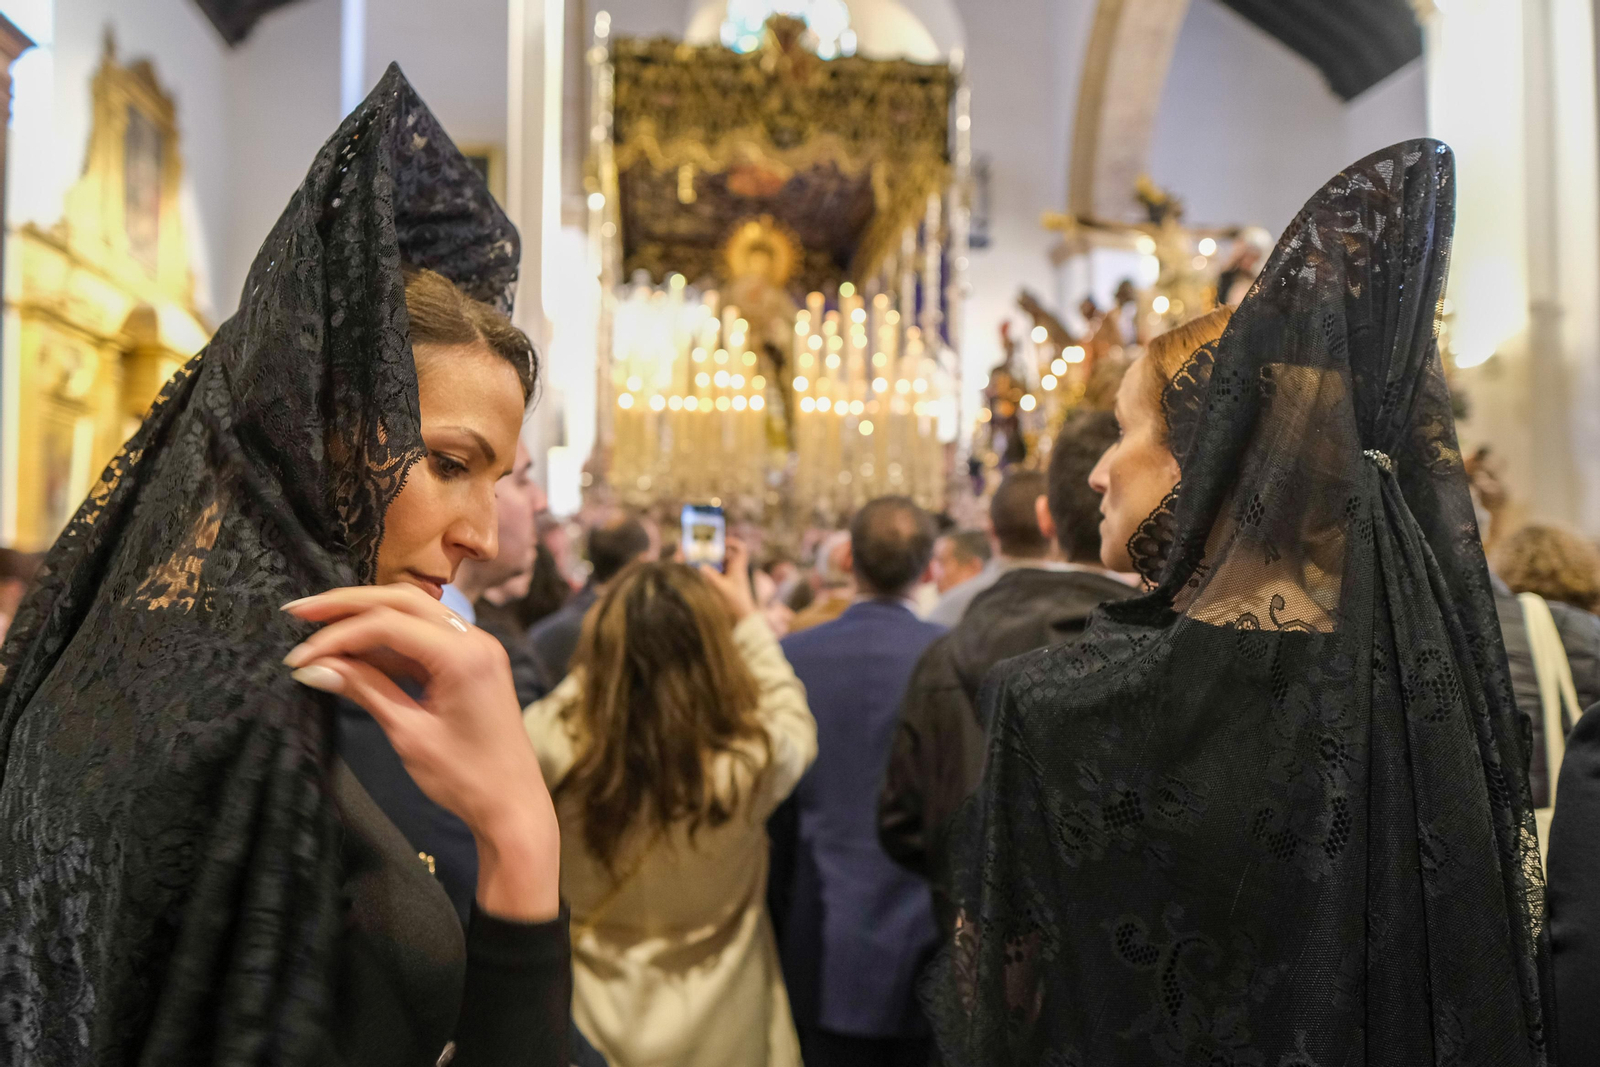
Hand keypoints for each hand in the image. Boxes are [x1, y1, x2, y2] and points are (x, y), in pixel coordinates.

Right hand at [283, 585, 558, 921]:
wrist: (513, 805)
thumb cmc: (465, 778)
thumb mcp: (408, 733)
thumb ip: (365, 690)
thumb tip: (314, 668)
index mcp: (464, 654)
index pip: (388, 624)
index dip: (338, 635)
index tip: (299, 658)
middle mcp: (475, 639)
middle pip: (402, 602)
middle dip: (348, 605)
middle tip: (300, 612)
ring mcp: (477, 648)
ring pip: (414, 614)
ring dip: (366, 618)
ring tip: (317, 628)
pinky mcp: (472, 662)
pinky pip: (426, 637)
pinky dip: (389, 641)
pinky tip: (353, 651)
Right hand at [700, 537, 755, 619]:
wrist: (741, 614)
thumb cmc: (735, 601)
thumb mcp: (722, 588)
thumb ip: (712, 577)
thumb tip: (701, 566)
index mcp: (738, 566)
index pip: (740, 548)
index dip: (733, 542)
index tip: (722, 542)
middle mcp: (734, 567)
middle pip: (723, 552)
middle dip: (709, 549)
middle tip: (696, 547)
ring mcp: (728, 573)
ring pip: (716, 560)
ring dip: (705, 557)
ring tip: (690, 555)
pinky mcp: (723, 579)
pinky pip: (713, 569)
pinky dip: (705, 567)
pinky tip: (695, 565)